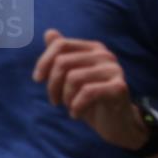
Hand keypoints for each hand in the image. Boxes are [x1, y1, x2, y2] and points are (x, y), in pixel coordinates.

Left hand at [33, 29, 155, 155]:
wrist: (117, 125)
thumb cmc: (92, 102)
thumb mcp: (72, 79)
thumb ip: (62, 56)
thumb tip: (49, 32)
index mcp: (93, 49)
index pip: (61, 45)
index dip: (44, 62)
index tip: (37, 79)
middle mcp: (105, 55)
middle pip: (64, 62)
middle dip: (53, 84)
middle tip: (55, 101)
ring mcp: (114, 70)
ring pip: (74, 78)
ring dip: (66, 98)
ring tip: (70, 107)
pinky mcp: (119, 87)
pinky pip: (87, 92)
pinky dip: (76, 106)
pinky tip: (76, 115)